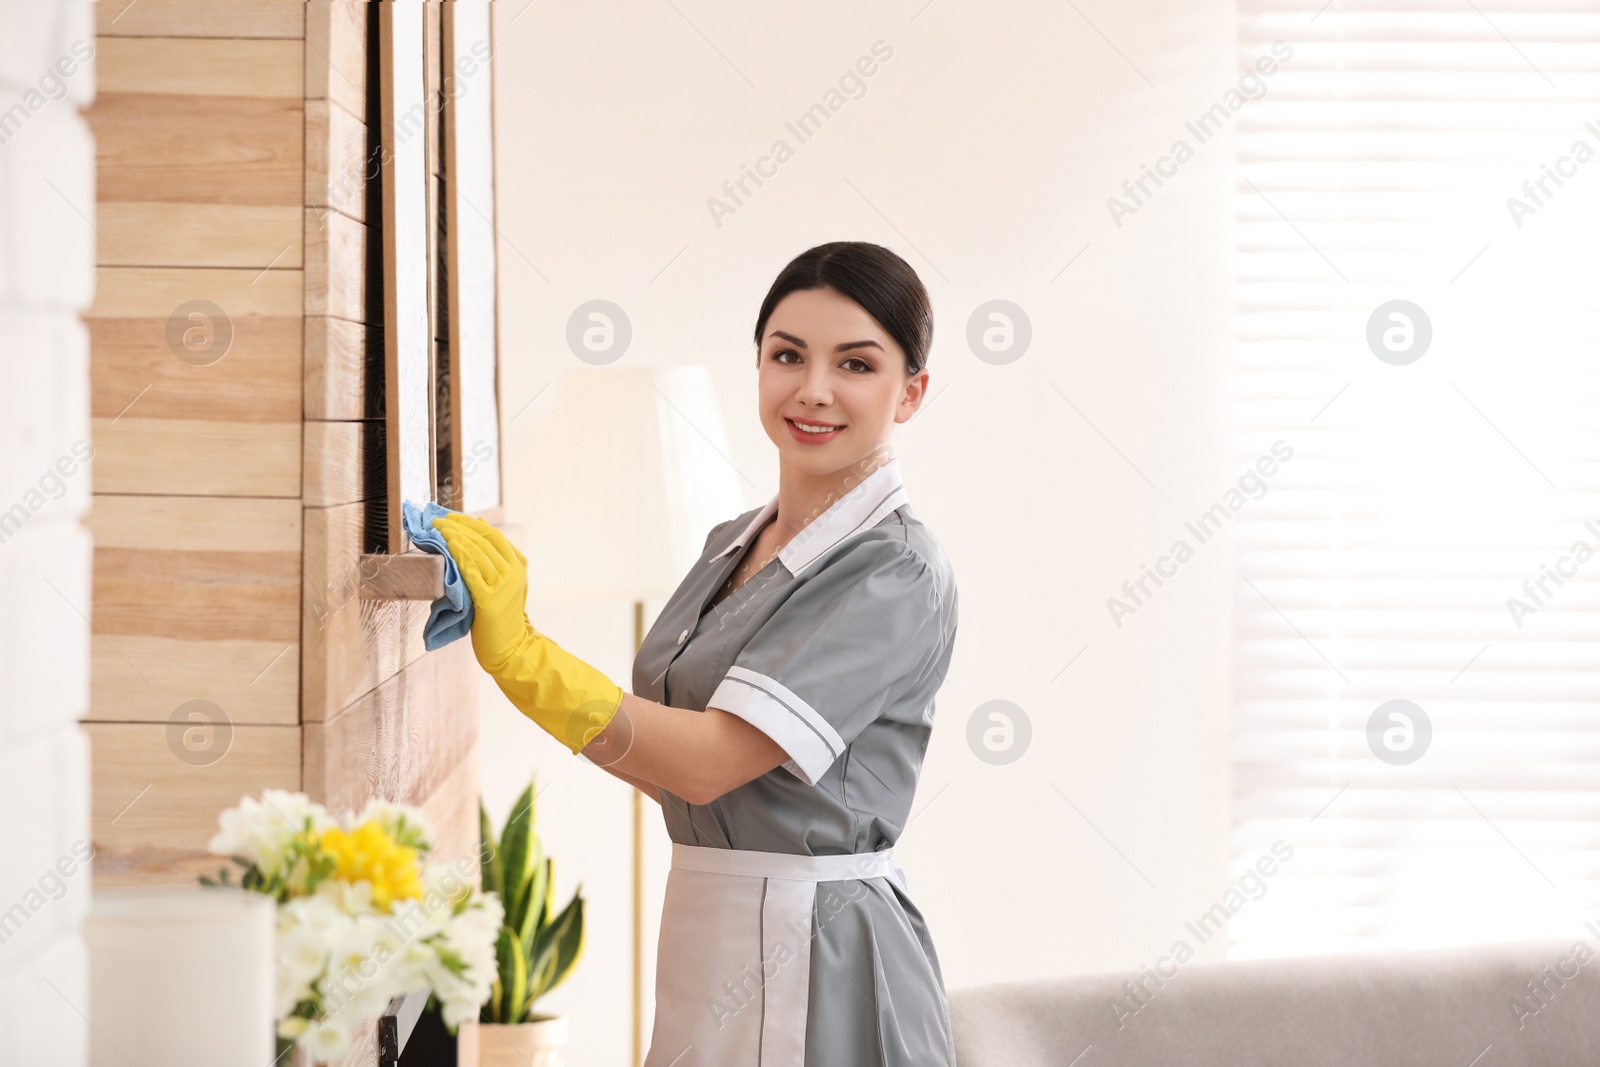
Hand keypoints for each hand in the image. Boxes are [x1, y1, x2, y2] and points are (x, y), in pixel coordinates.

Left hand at [430, 512, 623, 753]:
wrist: (512, 650)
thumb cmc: (501, 620)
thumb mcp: (502, 586)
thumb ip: (491, 564)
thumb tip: (471, 538)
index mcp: (518, 565)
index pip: (491, 535)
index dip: (468, 523)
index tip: (448, 517)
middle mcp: (514, 571)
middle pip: (482, 539)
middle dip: (457, 526)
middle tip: (436, 519)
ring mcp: (503, 584)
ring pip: (475, 551)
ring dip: (453, 536)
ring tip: (436, 529)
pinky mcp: (490, 599)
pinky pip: (471, 570)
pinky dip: (458, 556)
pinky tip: (446, 546)